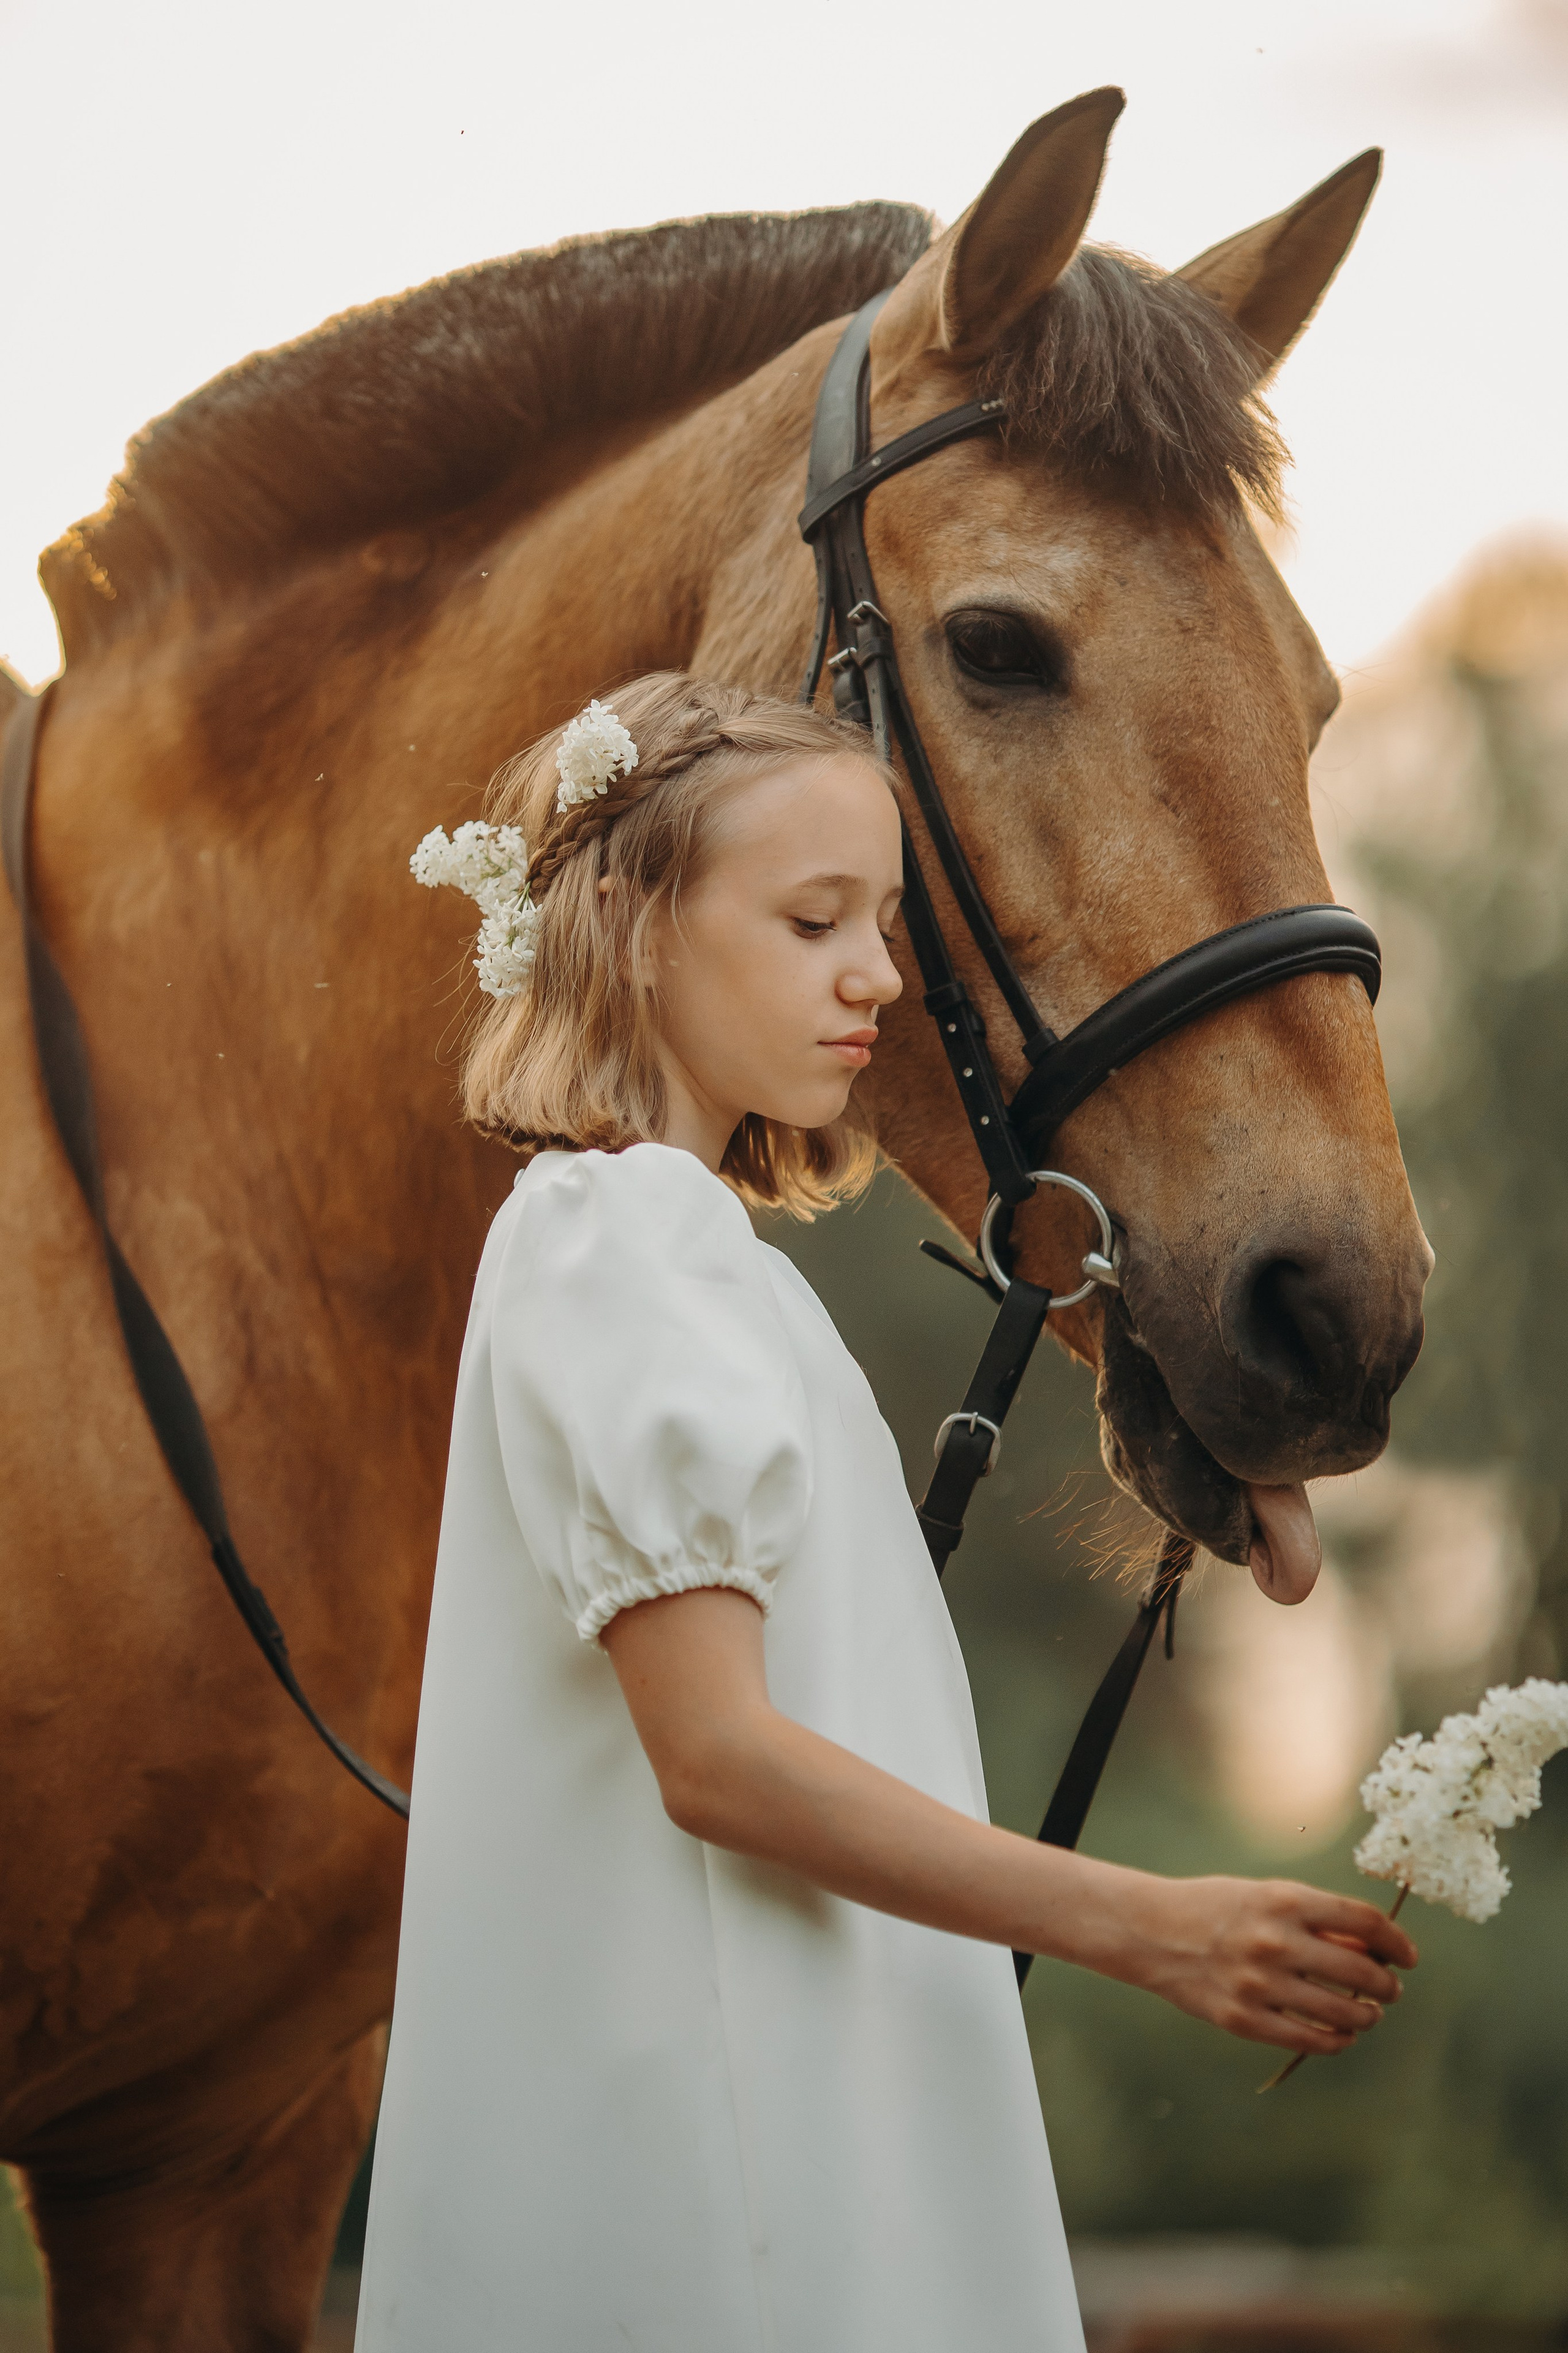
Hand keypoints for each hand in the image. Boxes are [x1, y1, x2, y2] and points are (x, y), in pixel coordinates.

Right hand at [1125, 1875, 1416, 2054]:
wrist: (1153, 1931)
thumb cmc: (1218, 1907)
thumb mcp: (1267, 1896)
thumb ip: (1317, 1921)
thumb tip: (1373, 1949)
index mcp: (1285, 1901)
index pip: (1364, 1921)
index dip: (1396, 1941)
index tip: (1408, 1957)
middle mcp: (1276, 1941)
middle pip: (1360, 1970)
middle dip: (1387, 1985)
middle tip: (1391, 1990)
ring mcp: (1259, 1984)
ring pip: (1341, 2012)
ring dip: (1367, 2017)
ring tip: (1368, 2014)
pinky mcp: (1243, 2020)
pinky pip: (1308, 2040)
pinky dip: (1336, 2042)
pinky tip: (1342, 2038)